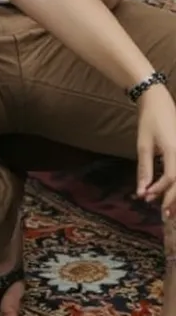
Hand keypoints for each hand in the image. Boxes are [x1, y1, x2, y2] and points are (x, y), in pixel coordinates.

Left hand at [137, 84, 175, 216]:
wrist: (158, 101)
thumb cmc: (149, 121)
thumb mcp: (143, 145)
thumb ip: (144, 169)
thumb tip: (142, 191)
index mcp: (174, 150)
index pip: (172, 178)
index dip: (160, 190)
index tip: (147, 197)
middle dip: (174, 199)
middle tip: (164, 214)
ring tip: (168, 207)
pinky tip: (170, 190)